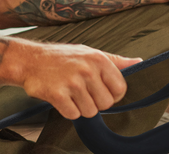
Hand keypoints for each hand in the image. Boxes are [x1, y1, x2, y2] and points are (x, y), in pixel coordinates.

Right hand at [14, 41, 140, 119]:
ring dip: (79, 107)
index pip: (120, 89)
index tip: (99, 90)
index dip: (111, 94)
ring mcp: (72, 82)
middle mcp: (87, 69)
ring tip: (69, 93)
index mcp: (98, 59)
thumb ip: (115, 61)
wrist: (29, 60)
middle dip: (94, 102)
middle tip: (80, 91)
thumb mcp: (89, 53)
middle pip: (105, 104)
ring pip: (90, 112)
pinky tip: (61, 97)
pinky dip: (66, 110)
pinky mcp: (58, 94)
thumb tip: (139, 63)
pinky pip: (73, 115)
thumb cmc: (62, 57)